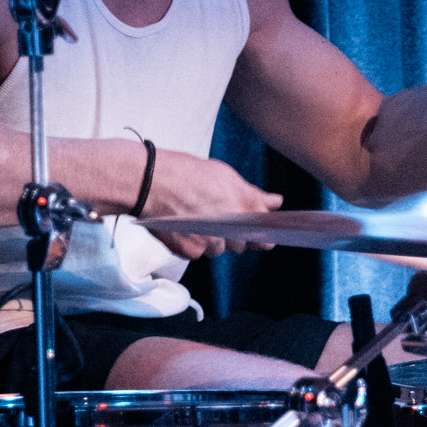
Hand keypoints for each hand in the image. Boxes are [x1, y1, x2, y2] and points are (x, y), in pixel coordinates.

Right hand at [137, 149, 281, 258]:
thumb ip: (252, 193)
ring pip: (218, 249)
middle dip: (233, 234)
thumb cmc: (186, 173)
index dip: (262, 236)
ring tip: (195, 218)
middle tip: (215, 216)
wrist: (151, 182)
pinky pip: (199, 253)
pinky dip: (193, 243)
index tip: (259, 235)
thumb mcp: (225, 175)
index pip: (266, 236)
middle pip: (241, 244)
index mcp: (245, 206)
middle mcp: (233, 228)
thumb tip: (275, 202)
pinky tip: (183, 226)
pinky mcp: (193, 252)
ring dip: (212, 239)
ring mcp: (212, 243)